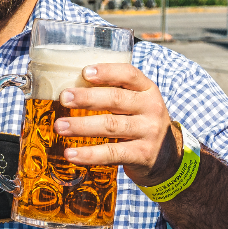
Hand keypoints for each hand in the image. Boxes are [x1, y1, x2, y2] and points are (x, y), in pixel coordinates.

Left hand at [56, 63, 179, 186]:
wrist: (168, 157)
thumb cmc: (140, 121)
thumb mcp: (136, 103)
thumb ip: (113, 92)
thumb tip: (69, 88)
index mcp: (147, 90)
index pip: (129, 74)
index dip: (107, 72)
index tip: (85, 72)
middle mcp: (151, 108)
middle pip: (116, 99)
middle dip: (87, 98)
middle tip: (64, 98)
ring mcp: (148, 132)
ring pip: (111, 126)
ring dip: (81, 126)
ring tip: (59, 126)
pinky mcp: (142, 155)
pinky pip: (112, 153)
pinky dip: (89, 154)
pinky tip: (71, 154)